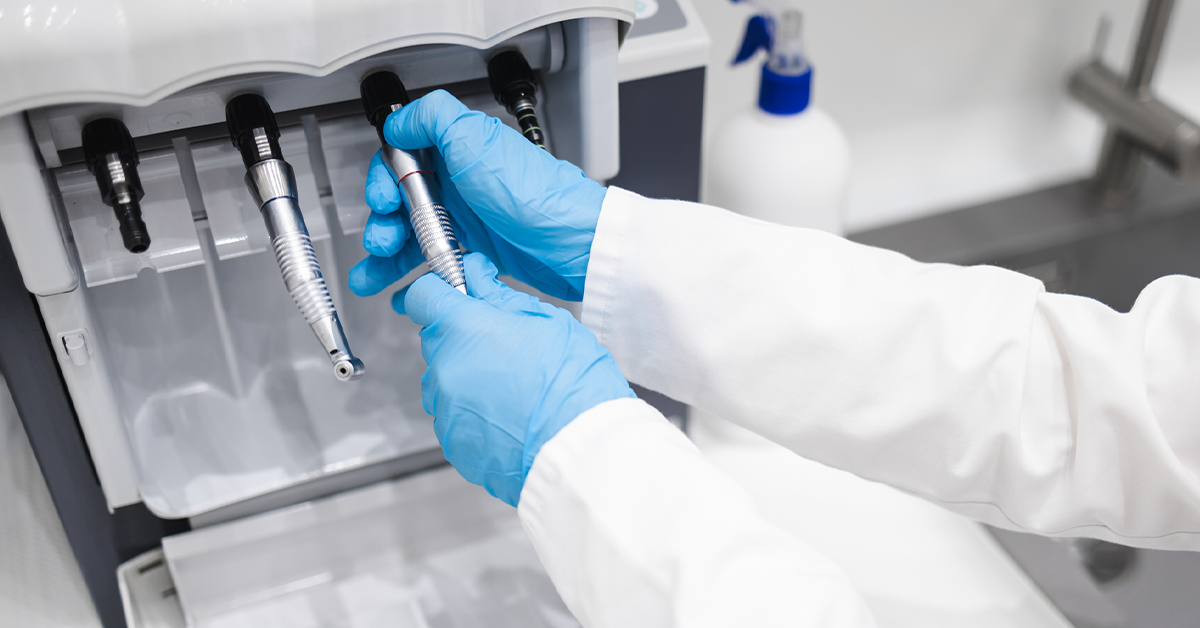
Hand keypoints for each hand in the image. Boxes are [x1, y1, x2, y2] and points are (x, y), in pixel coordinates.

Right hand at [348, 90, 606, 301]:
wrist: (573, 243)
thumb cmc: (533, 194)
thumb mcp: (477, 140)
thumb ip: (433, 118)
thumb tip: (399, 121)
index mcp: (456, 152)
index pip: (402, 161)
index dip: (385, 181)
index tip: (384, 200)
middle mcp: (460, 184)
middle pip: (402, 202)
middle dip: (383, 223)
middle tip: (384, 241)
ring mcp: (468, 219)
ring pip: (413, 236)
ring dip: (386, 256)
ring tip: (374, 276)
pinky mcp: (477, 252)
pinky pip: (433, 263)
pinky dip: (411, 278)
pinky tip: (396, 291)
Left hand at [400, 253, 634, 505]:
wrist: (582, 451)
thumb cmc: (573, 386)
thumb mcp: (547, 322)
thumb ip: (501, 297)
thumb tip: (477, 276)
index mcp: (463, 330)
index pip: (423, 296)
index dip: (441, 291)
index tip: (459, 294)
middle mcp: (444, 370)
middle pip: (437, 340)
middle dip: (465, 337)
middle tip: (509, 346)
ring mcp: (446, 411)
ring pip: (446, 380)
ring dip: (470, 377)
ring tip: (516, 387)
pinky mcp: (454, 444)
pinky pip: (456, 416)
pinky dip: (477, 413)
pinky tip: (512, 414)